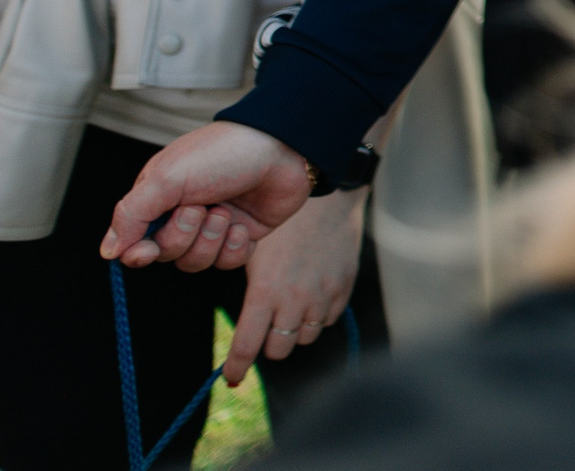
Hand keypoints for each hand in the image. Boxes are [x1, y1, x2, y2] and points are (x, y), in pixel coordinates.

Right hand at [102, 121, 311, 271]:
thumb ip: (132, 215)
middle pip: (166, 254)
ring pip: (196, 262)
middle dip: (183, 236)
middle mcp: (183, 213)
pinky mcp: (241, 235)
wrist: (281, 147)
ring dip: (210, 240)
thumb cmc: (222, 153)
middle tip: (200, 208)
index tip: (146, 251)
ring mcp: (213, 226)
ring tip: (225, 210)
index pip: (134, 241)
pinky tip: (242, 225)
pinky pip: (227, 263)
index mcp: (158, 197)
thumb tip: (108, 251)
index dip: (138, 253)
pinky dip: (234, 247)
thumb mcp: (167, 178)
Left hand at [224, 188, 363, 384]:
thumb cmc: (283, 222)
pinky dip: (317, 315)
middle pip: (278, 348)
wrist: (329, 197)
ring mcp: (323, 295)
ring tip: (289, 310)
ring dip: (294, 330)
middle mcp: (296, 299)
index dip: (236, 366)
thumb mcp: (254, 252)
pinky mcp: (343, 289)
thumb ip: (253, 291)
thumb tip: (247, 324)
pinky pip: (328, 320)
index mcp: (266, 290)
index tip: (231, 378)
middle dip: (268, 343)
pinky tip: (311, 295)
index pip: (248, 344)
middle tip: (264, 329)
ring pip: (305, 338)